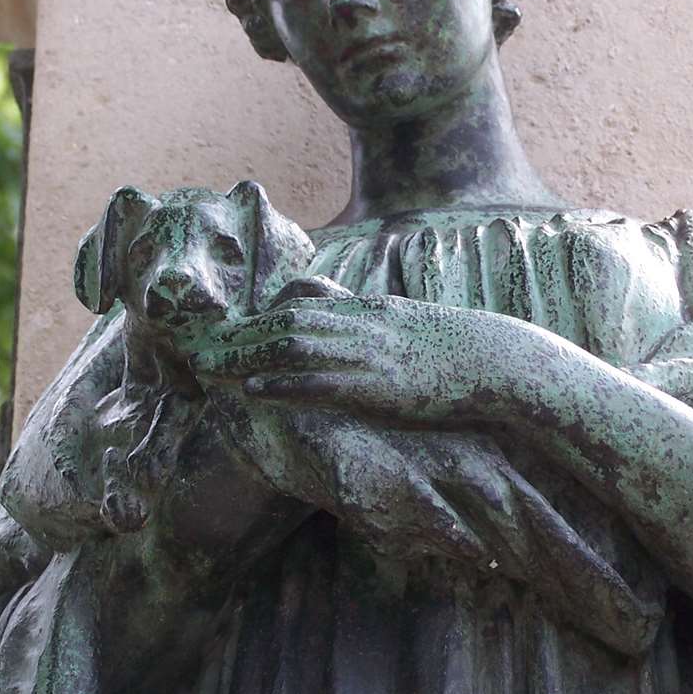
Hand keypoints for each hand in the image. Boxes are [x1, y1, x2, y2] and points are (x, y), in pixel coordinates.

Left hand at [190, 278, 579, 427]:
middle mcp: (358, 324)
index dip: (258, 318)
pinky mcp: (376, 384)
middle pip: (283, 322)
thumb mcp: (409, 325)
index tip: (226, 331)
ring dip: (245, 357)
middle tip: (197, 351)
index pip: (299, 302)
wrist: (495, 360)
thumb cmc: (456, 348)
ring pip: (291, 347)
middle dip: (237, 337)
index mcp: (365, 310)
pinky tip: (254, 391)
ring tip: (208, 369)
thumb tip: (350, 330)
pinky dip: (282, 384)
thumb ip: (374, 323)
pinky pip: (320, 381)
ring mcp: (366, 353)